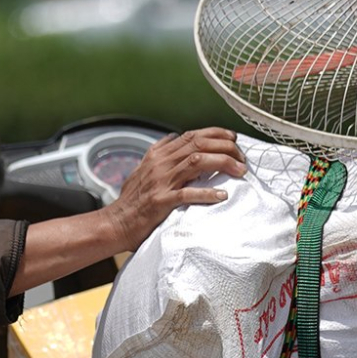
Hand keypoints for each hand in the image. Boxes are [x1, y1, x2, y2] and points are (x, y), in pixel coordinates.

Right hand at [104, 127, 246, 250]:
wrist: (115, 224)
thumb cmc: (131, 201)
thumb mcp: (142, 169)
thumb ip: (157, 153)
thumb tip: (172, 137)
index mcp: (158, 155)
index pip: (192, 135)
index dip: (216, 133)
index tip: (233, 138)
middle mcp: (161, 164)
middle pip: (199, 144)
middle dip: (226, 146)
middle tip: (242, 157)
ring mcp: (161, 182)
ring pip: (197, 162)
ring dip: (223, 163)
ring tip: (239, 171)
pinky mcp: (161, 201)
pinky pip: (188, 193)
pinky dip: (207, 193)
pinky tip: (221, 195)